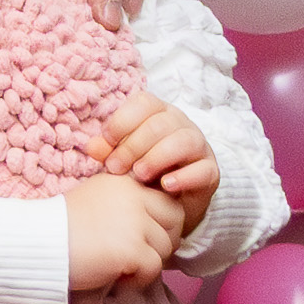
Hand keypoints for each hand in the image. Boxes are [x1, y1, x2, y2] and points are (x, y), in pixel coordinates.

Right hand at [63, 168, 187, 300]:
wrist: (39, 245)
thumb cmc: (62, 228)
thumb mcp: (96, 199)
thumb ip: (125, 202)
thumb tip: (159, 220)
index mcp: (124, 182)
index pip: (166, 199)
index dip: (161, 222)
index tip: (143, 237)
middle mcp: (132, 196)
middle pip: (175, 220)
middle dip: (164, 241)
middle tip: (141, 255)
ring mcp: (134, 222)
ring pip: (166, 247)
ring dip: (148, 262)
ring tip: (121, 267)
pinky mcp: (132, 248)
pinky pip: (154, 268)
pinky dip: (138, 279)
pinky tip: (117, 277)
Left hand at [94, 90, 218, 227]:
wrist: (171, 201)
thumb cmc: (143, 171)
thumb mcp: (123, 159)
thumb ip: (108, 151)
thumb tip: (93, 147)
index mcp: (158, 112)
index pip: (143, 103)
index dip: (122, 121)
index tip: (106, 144)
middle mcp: (181, 123)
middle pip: (159, 124)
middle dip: (133, 146)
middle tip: (115, 168)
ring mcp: (199, 146)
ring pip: (182, 141)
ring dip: (156, 158)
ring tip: (139, 175)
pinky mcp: (211, 171)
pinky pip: (202, 169)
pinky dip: (183, 177)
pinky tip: (165, 186)